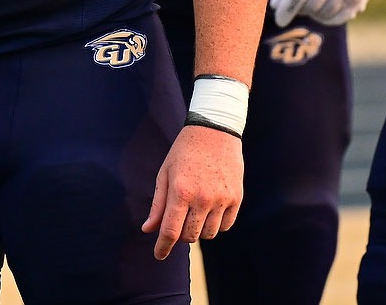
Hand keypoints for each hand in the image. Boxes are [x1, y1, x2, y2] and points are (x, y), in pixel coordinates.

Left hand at [142, 125, 242, 259]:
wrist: (215, 130)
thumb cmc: (184, 151)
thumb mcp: (165, 174)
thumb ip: (158, 205)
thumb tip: (148, 230)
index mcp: (181, 192)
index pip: (170, 232)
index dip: (163, 247)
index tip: (158, 255)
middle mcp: (203, 198)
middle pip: (190, 236)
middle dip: (180, 235)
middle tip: (177, 222)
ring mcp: (222, 199)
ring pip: (208, 234)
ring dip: (198, 230)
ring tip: (194, 213)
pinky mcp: (236, 197)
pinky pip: (225, 226)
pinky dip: (216, 225)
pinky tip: (210, 211)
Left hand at [268, 0, 380, 26]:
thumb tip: (274, 6)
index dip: (288, 7)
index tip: (279, 21)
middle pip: (312, 5)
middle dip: (304, 9)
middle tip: (303, 5)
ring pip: (324, 13)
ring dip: (316, 14)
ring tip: (316, 5)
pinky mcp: (358, 0)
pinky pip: (337, 19)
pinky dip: (328, 19)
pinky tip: (326, 12)